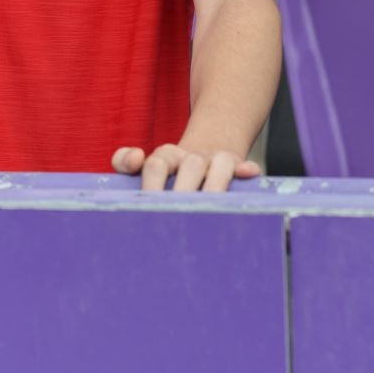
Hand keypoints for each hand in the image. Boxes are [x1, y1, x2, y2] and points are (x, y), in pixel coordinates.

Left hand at [112, 143, 259, 192]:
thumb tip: (135, 156)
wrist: (204, 158)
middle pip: (190, 166)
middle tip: (178, 216)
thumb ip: (125, 162)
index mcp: (166, 157)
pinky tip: (248, 173)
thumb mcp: (145, 167)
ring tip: (211, 206)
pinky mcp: (239, 166)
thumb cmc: (169, 173)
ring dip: (215, 185)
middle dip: (184, 191)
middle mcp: (192, 158)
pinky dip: (247, 169)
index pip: (156, 165)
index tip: (148, 203)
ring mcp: (217, 160)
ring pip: (219, 165)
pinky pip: (245, 165)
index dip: (152, 183)